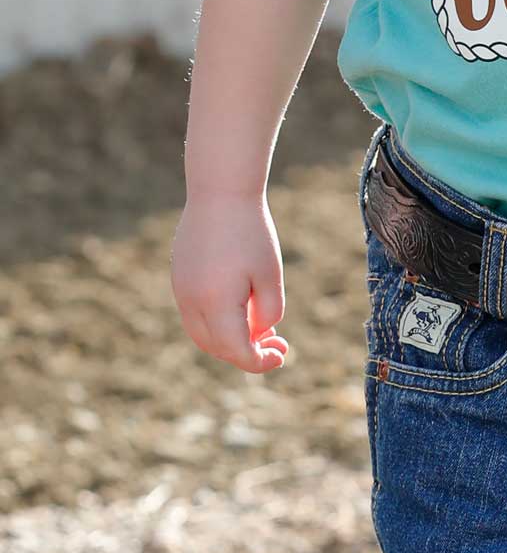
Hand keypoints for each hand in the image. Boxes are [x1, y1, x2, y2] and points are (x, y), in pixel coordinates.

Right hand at [170, 193, 289, 372]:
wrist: (220, 191)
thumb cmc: (251, 232)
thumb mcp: (269, 274)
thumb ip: (268, 311)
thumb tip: (257, 334)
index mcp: (215, 304)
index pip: (236, 351)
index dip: (259, 362)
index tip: (281, 355)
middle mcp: (191, 303)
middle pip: (217, 347)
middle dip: (246, 353)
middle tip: (277, 343)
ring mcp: (180, 291)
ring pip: (202, 334)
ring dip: (229, 340)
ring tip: (261, 329)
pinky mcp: (179, 278)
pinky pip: (195, 315)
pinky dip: (217, 323)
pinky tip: (241, 309)